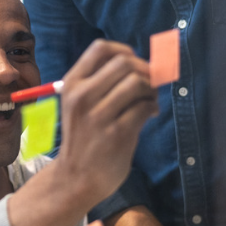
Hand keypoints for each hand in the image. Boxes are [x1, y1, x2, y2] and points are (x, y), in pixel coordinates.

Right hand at [55, 40, 157, 208]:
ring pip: (137, 83)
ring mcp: (99, 115)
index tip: (135, 64)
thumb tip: (142, 66)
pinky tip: (150, 114)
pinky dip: (153, 107)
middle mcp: (82, 95)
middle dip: (144, 70)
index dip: (125, 51)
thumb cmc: (82, 136)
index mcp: (72, 83)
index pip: (101, 48)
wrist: (76, 177)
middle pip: (124, 62)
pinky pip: (144, 107)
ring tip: (150, 100)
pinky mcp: (117, 133)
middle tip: (150, 84)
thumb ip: (101, 83)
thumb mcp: (79, 104)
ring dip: (151, 89)